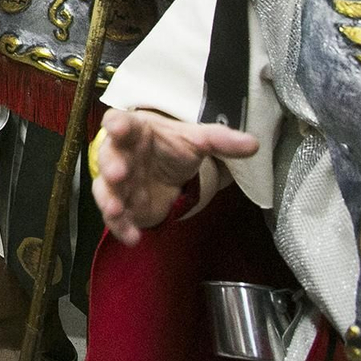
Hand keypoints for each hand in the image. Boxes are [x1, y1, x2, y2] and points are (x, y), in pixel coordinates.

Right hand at [92, 108, 258, 245]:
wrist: (165, 166)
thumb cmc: (172, 146)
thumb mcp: (196, 140)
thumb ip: (220, 140)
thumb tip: (254, 144)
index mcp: (135, 131)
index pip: (122, 123)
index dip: (117, 124)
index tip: (116, 126)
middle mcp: (120, 155)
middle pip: (109, 158)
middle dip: (112, 166)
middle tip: (119, 173)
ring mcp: (118, 183)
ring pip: (106, 190)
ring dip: (109, 200)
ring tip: (116, 210)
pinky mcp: (123, 206)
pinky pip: (116, 218)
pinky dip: (121, 228)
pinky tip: (133, 238)